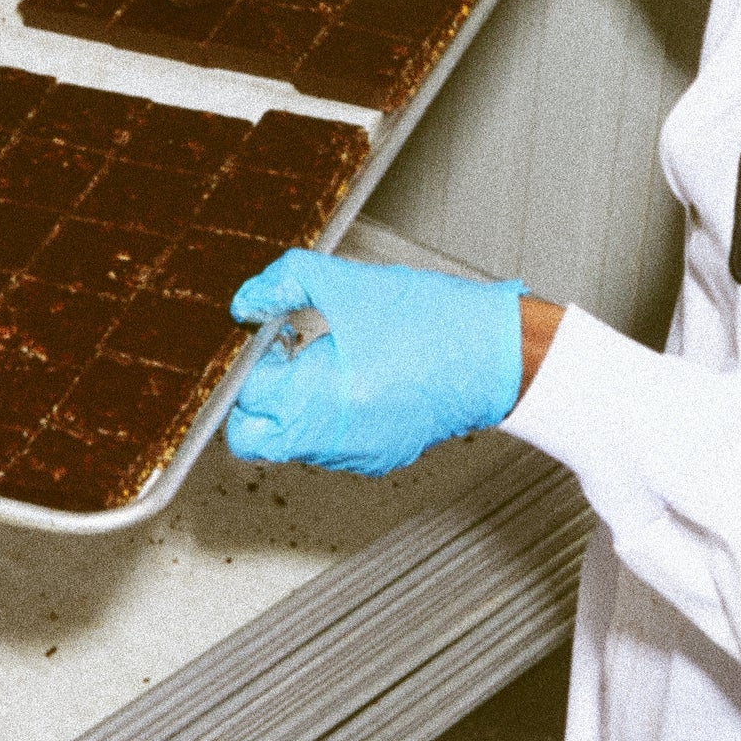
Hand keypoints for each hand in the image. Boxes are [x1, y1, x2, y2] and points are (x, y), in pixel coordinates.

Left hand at [223, 250, 525, 474]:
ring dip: (294, 405)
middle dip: (258, 398)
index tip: (274, 338)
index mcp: (319, 399)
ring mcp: (355, 455)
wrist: (496, 356)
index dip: (251, 363)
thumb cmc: (433, 321)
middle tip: (284, 359)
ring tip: (328, 361)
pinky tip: (355, 378)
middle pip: (255, 437)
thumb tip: (247, 301)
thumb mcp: (349, 283)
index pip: (245, 399)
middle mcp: (333, 439)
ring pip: (291, 442)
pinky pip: (328, 445)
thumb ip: (286, 282)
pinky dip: (327, 416)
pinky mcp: (378, 458)